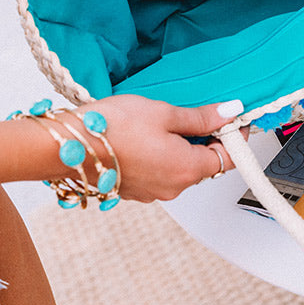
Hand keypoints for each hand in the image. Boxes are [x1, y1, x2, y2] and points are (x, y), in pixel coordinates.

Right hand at [78, 94, 247, 202]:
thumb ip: (201, 117)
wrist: (67, 146)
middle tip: (199, 112)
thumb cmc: (111, 128)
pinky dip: (163, 154)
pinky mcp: (135, 189)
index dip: (234, 136)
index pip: (229, 158)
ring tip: (167, 120)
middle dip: (207, 138)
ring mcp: (153, 192)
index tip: (232, 118)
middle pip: (206, 164)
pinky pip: (160, 171)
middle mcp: (173, 187)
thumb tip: (229, 114)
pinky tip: (148, 134)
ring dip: (183, 146)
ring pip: (181, 167)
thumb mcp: (164, 113)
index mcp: (187, 169)